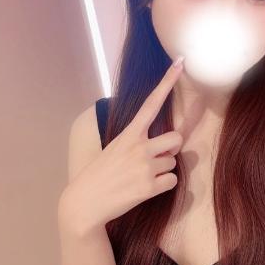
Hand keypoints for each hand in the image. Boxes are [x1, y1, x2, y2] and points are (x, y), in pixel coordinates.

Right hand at [58, 56, 184, 237]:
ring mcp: (144, 167)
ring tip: (141, 176)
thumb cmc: (100, 173)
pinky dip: (162, 186)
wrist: (85, 202)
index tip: (180, 62)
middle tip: (156, 157)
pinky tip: (144, 189)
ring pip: (173, 162)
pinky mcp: (149, 187)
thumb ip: (137, 141)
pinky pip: (172, 181)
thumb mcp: (114, 148)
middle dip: (171, 148)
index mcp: (129, 134)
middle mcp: (139, 146)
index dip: (167, 82)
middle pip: (176, 139)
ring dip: (163, 170)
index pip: (152, 103)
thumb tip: (163, 145)